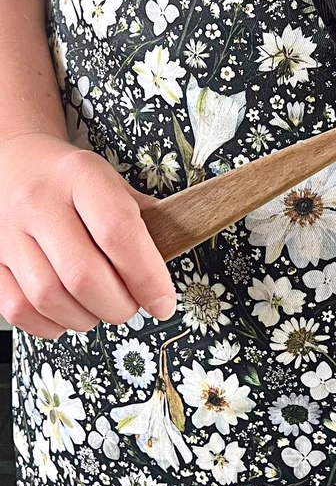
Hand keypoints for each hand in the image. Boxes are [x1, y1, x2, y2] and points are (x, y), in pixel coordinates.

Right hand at [0, 133, 176, 338]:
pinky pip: (18, 309)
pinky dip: (51, 324)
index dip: (147, 277)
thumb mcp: (113, 182)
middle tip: (132, 305)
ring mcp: (8, 232)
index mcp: (81, 176)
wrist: (14, 161)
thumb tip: (170, 265)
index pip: (118, 233)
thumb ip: (144, 221)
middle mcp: (40, 203)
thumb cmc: (72, 180)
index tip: (163, 302)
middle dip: (119, 305)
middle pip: (83, 275)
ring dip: (86, 318)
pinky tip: (69, 312)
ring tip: (101, 307)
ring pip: (49, 298)